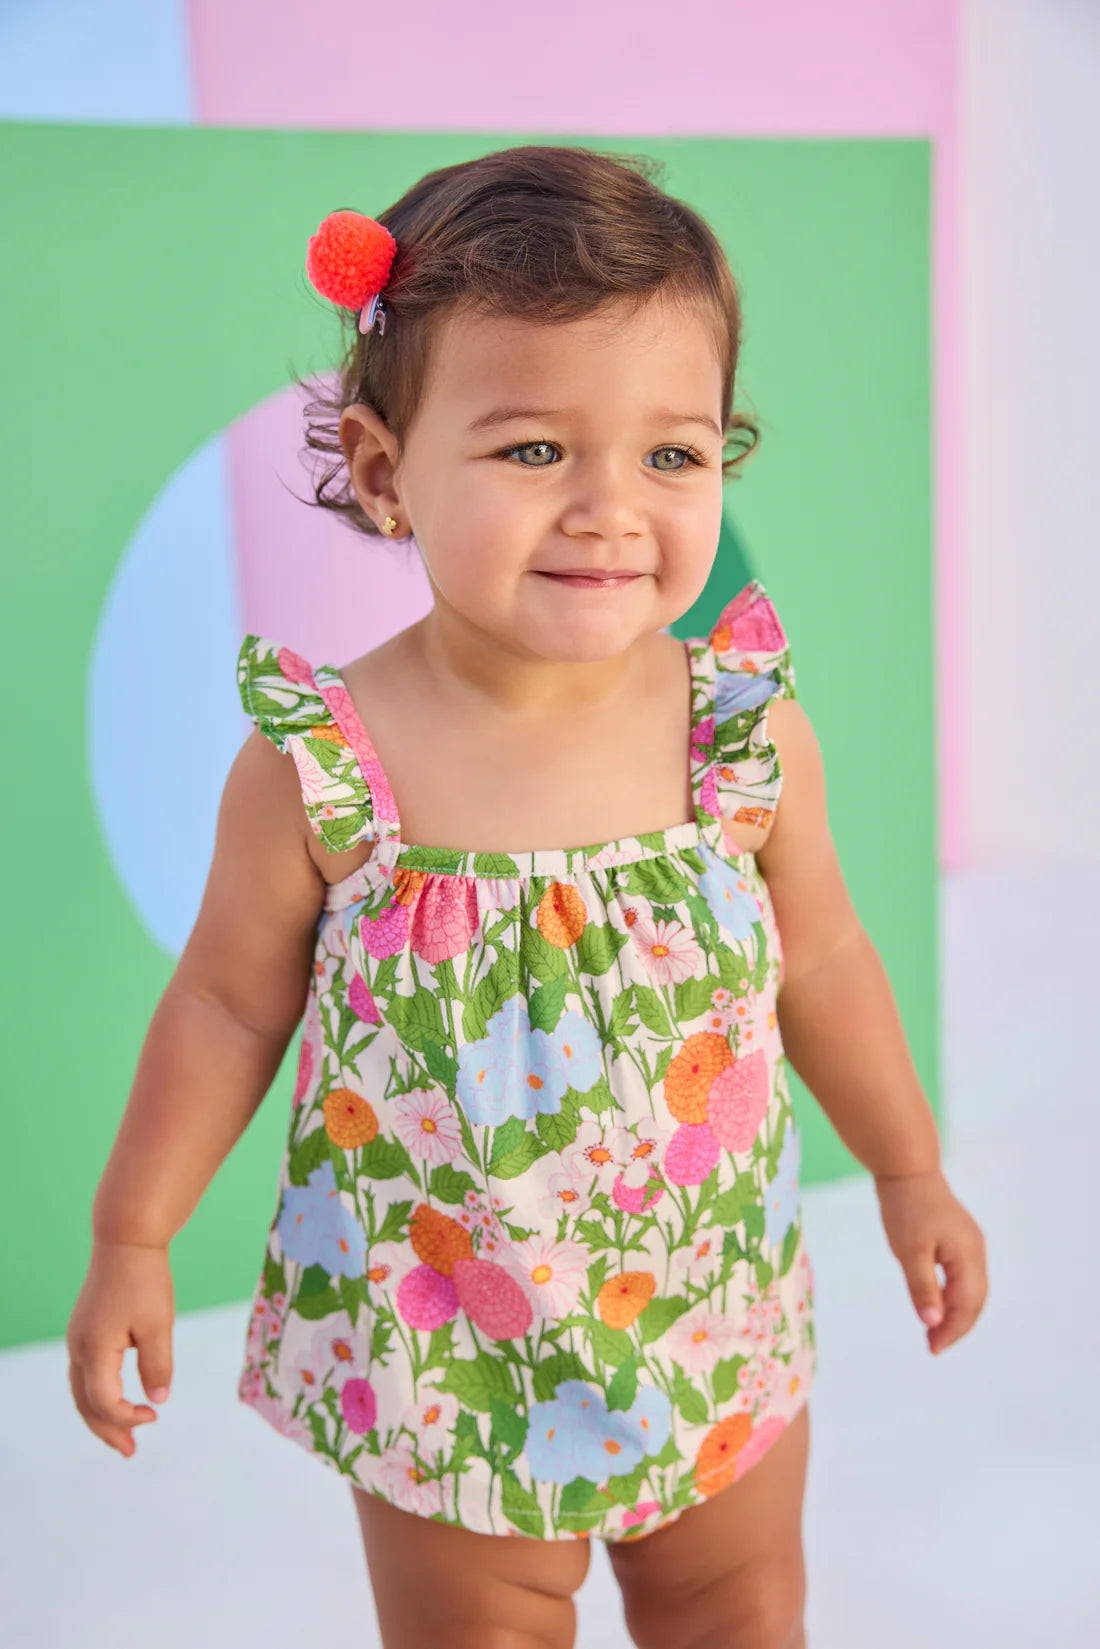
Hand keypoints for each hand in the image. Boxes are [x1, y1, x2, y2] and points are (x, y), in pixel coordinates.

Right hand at [66, 1240, 175, 1456]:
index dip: (126, 1417)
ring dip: (101, 1417)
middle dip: (107, 1430)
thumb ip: (157, 1366)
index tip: (154, 1416)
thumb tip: (158, 1401)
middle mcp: (78, 1348)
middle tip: (131, 1452)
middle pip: (85, 1404)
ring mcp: (78, 1339)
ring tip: (125, 1437)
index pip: (103, 1401)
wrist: (127, 1241)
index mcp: (94, 1349)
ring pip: (82, 1391)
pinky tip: (117, 1400)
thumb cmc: (145, 1280)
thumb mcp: (158, 1324)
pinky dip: (98, 1395)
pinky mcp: (85, 1331)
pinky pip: (85, 1375)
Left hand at [873, 1168, 987, 1355]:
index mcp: (968, 1255)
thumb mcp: (909, 1252)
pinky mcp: (960, 1240)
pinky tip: (935, 1304)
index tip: (933, 1348)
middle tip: (933, 1346)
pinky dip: (952, 1295)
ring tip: (933, 1332)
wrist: (906, 1169)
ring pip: (971, 1290)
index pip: (967, 1304)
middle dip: (956, 1326)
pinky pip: (963, 1277)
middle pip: (975, 1300)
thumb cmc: (906, 1208)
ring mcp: (970, 1245)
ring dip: (955, 1313)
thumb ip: (922, 1288)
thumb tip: (932, 1324)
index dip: (952, 1330)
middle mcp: (976, 1252)